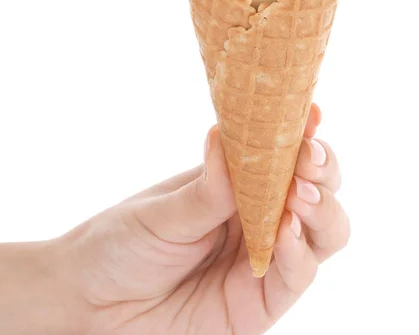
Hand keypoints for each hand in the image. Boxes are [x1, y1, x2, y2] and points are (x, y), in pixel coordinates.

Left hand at [56, 104, 348, 333]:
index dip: (301, 134)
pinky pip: (297, 277)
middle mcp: (256, 218)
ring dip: (321, 211)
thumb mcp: (163, 213)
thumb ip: (206, 190)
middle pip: (316, 190)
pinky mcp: (261, 303)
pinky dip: (299, 254)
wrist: (95, 304)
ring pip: (322, 233)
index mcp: (234, 184)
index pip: (280, 155)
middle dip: (321, 172)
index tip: (311, 113)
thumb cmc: (122, 244)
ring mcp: (263, 259)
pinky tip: (285, 235)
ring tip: (299, 197)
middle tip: (308, 160)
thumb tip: (224, 133)